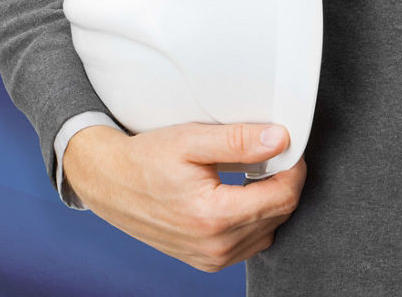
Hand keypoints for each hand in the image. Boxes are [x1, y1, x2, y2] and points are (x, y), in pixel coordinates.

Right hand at [63, 123, 305, 272]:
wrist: (108, 182)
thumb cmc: (144, 159)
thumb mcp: (189, 140)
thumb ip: (237, 141)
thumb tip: (280, 140)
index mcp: (214, 216)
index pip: (283, 197)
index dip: (293, 169)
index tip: (287, 148)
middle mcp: (215, 245)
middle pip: (278, 214)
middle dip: (281, 183)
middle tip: (267, 155)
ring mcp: (211, 258)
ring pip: (268, 231)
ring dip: (267, 203)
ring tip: (248, 176)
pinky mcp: (206, 261)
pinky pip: (248, 244)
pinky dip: (251, 221)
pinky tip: (234, 198)